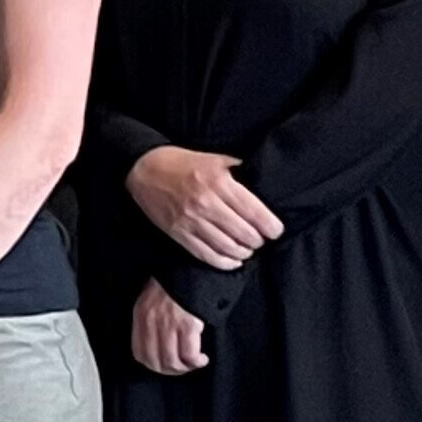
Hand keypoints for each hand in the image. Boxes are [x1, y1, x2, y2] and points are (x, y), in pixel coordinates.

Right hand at [125, 146, 282, 269]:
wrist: (146, 169)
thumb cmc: (183, 163)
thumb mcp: (215, 159)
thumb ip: (239, 172)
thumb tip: (263, 186)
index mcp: (219, 182)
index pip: (255, 212)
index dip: (271, 227)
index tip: (276, 230)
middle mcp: (206, 203)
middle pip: (244, 233)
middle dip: (258, 240)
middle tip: (261, 239)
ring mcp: (191, 221)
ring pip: (227, 248)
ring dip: (243, 253)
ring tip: (248, 249)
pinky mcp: (179, 233)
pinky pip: (207, 255)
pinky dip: (224, 262)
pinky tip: (233, 260)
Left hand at [130, 279, 207, 374]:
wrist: (191, 265)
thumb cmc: (175, 281)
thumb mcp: (152, 298)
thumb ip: (150, 319)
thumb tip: (156, 344)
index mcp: (141, 314)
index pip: (139, 353)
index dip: (153, 365)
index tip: (165, 366)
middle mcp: (152, 322)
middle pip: (156, 362)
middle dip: (170, 371)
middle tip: (182, 368)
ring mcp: (169, 324)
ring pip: (173, 362)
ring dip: (185, 368)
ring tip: (194, 362)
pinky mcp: (188, 325)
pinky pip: (190, 356)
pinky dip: (197, 361)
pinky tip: (202, 358)